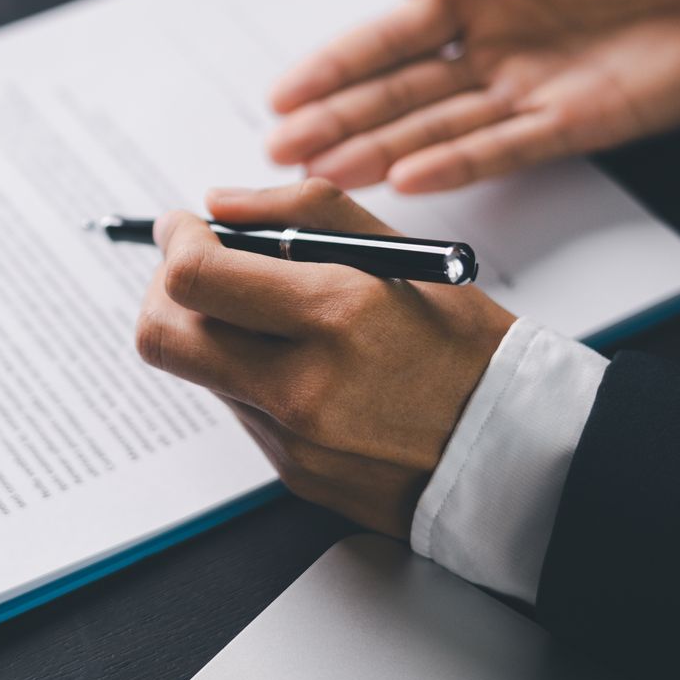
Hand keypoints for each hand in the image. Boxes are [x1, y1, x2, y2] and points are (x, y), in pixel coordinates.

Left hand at [135, 180, 513, 536]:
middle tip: (198, 268)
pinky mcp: (293, 475)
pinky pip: (238, 411)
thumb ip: (302, 212)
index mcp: (337, 315)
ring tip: (269, 316)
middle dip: (165, 291)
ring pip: (198, 372)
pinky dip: (248, 376)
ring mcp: (293, 441)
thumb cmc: (466, 346)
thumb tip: (217, 203)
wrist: (517, 454)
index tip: (184, 226)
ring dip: (210, 333)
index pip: (195, 279)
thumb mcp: (401, 256)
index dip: (175, 242)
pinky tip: (303, 365)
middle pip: (163, 336)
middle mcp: (303, 386)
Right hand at [267, 0, 679, 191]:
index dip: (334, 65)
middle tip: (278, 152)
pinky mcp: (574, 124)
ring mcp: (526, 91)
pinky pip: (504, 147)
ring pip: (437, 128)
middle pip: (397, 93)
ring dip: (379, 151)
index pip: (388, 37)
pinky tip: (409, 178)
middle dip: (336, 121)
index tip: (282, 93)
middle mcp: (489, 50)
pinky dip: (457, 164)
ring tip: (323, 174)